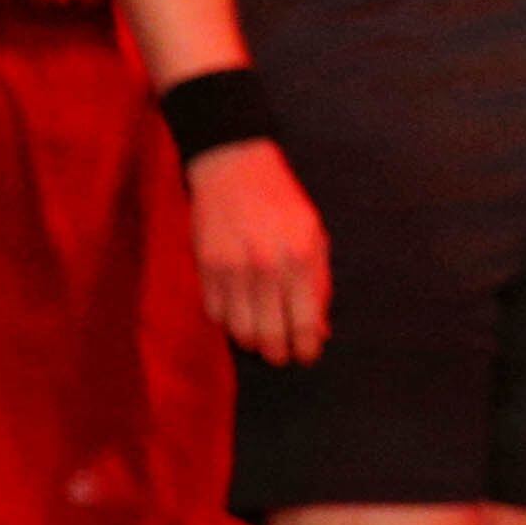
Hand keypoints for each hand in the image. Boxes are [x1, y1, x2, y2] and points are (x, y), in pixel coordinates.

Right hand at [188, 139, 329, 366]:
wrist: (234, 168)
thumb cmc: (283, 203)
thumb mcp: (314, 236)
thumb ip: (318, 283)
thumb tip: (320, 329)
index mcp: (299, 257)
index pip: (304, 321)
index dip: (306, 347)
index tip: (306, 356)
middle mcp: (265, 267)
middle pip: (269, 333)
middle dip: (277, 353)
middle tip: (281, 356)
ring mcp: (231, 268)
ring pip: (238, 329)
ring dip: (251, 341)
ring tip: (260, 340)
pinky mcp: (205, 267)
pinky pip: (215, 312)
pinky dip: (227, 322)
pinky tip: (238, 317)